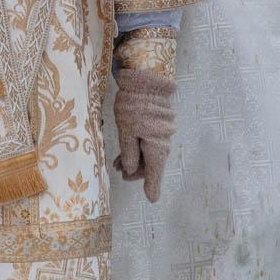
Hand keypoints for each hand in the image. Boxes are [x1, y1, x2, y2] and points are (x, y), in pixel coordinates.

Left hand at [113, 67, 174, 202]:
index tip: (152, 199)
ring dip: (135, 158)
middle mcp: (162, 142)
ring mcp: (161, 133)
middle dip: (136, 171)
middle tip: (120, 172)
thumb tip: (131, 170)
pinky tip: (125, 149)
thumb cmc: (134, 105)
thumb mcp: (126, 131)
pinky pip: (148, 141)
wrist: (146, 79)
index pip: (154, 173)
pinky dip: (138, 147)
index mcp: (156, 147)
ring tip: (117, 163)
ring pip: (148, 152)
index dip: (152, 187)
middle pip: (151, 164)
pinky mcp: (157, 124)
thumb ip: (128, 153)